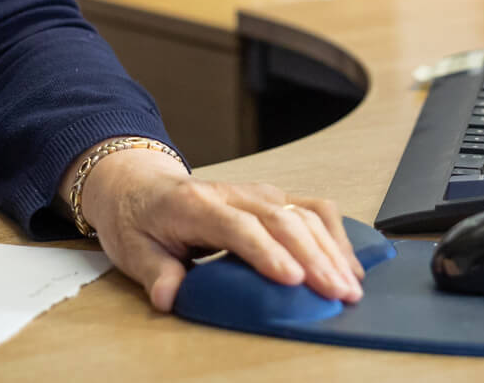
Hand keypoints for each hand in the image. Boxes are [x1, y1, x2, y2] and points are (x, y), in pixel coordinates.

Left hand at [71, 146, 364, 311]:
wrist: (139, 186)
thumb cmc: (140, 220)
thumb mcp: (132, 250)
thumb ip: (155, 273)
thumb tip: (169, 297)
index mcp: (194, 204)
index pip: (238, 226)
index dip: (268, 252)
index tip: (293, 280)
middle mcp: (233, 193)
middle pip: (281, 219)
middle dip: (314, 258)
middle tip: (337, 294)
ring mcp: (257, 192)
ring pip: (304, 212)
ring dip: (331, 248)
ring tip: (350, 286)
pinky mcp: (273, 198)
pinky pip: (312, 208)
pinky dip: (335, 234)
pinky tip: (348, 263)